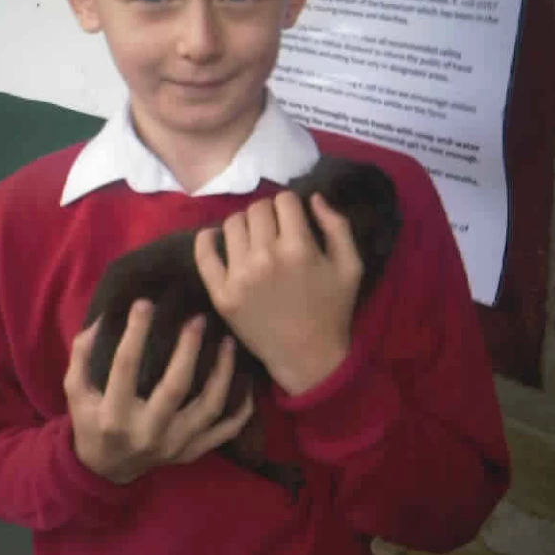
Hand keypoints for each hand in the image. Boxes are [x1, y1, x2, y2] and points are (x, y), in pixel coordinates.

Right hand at [63, 299, 253, 484]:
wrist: (107, 471)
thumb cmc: (92, 422)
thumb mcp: (76, 392)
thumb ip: (83, 356)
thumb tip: (102, 320)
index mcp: (115, 416)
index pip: (126, 367)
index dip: (135, 332)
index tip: (145, 303)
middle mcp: (147, 432)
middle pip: (175, 388)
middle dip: (188, 350)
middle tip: (197, 319)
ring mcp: (174, 446)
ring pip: (208, 408)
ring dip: (223, 373)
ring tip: (228, 342)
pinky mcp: (191, 453)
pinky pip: (224, 432)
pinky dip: (240, 410)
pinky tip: (247, 383)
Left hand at [195, 192, 362, 395]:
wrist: (308, 358)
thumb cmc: (332, 310)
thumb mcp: (351, 266)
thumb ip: (337, 226)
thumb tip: (312, 197)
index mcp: (299, 248)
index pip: (284, 200)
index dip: (291, 206)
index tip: (294, 219)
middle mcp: (265, 257)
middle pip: (257, 209)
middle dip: (269, 213)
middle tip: (275, 230)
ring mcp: (239, 276)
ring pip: (232, 223)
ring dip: (244, 224)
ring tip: (254, 238)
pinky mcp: (221, 294)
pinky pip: (204, 253)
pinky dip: (207, 239)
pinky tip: (217, 238)